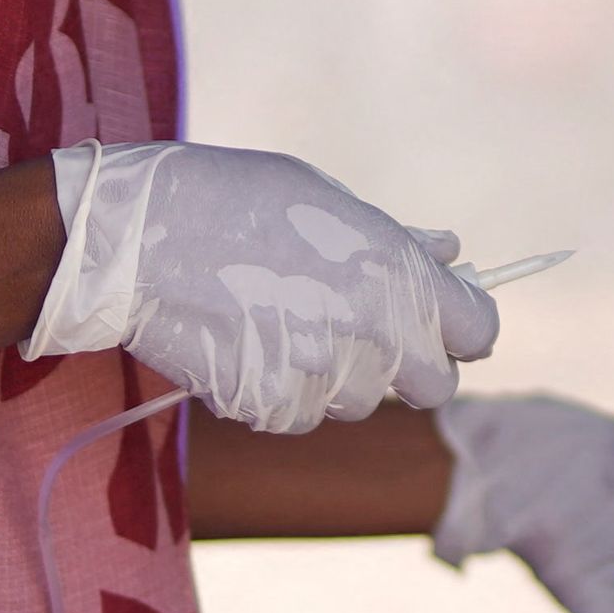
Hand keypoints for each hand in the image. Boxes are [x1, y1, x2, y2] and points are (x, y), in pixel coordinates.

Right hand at [25, 141, 499, 434]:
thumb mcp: (323, 199)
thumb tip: (450, 252)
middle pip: (432, 386)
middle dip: (408, 365)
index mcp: (396, 273)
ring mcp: (321, 377)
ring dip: (336, 375)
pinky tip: (247, 340)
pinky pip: (299, 414)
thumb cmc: (230, 199)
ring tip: (282, 318)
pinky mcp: (271, 408)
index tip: (443, 321)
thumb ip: (395, 239)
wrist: (134, 239)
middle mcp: (371, 332)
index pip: (478, 332)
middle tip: (362, 329)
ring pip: (357, 401)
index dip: (462, 327)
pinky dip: (281, 390)